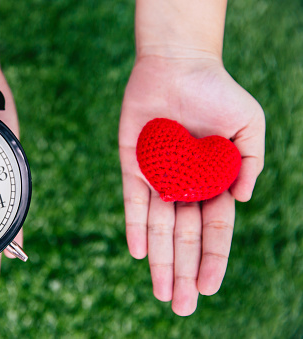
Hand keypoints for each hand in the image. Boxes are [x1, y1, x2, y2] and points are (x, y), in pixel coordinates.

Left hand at [119, 55, 264, 315]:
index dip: (212, 259)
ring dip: (159, 260)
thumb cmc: (216, 92)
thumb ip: (249, 163)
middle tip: (181, 306)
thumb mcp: (248, 125)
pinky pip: (133, 201)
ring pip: (158, 228)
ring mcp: (158, 177)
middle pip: (183, 238)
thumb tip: (241, 202)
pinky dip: (135, 226)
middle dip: (182, 272)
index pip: (213, 230)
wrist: (178, 65)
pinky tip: (138, 253)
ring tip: (160, 292)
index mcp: (213, 182)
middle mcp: (184, 186)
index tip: (208, 287)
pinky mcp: (133, 165)